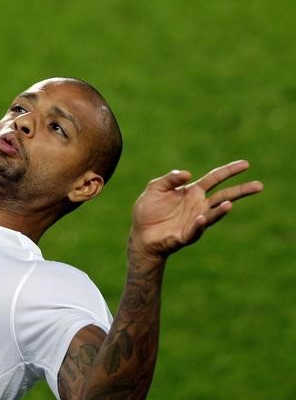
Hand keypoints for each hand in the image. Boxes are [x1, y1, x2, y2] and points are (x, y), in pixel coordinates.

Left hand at [130, 160, 262, 259]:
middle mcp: (198, 205)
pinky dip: (200, 224)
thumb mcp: (155, 188)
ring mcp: (195, 220)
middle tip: (259, 185)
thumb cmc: (148, 211)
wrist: (141, 235)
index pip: (215, 178)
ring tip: (229, 204)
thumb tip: (187, 174)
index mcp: (192, 191)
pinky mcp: (187, 235)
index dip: (229, 171)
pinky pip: (196, 229)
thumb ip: (169, 179)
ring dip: (221, 210)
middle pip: (224, 195)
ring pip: (214, 214)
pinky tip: (201, 218)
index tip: (245, 164)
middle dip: (241, 190)